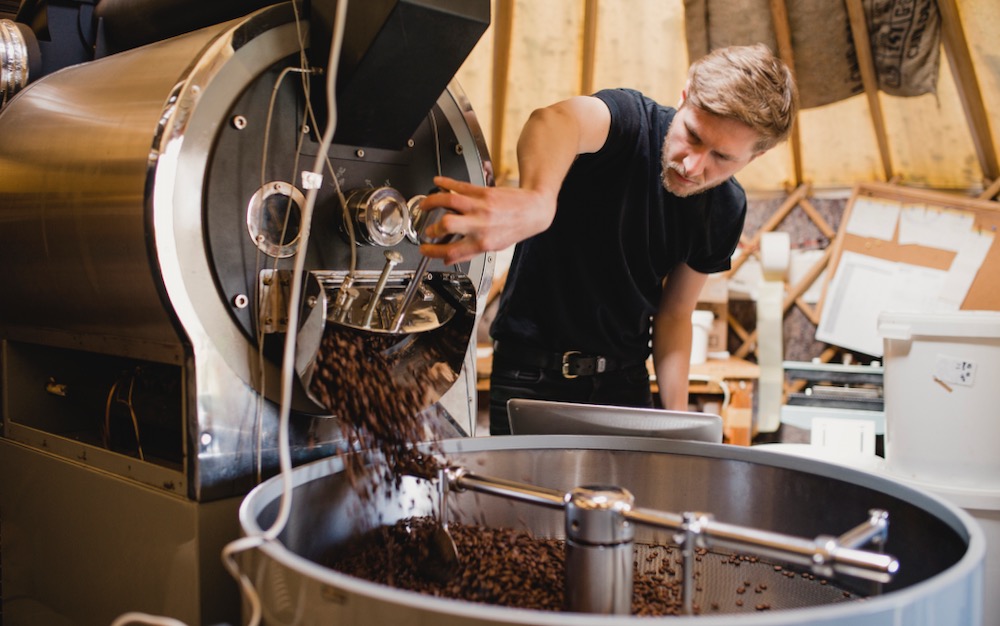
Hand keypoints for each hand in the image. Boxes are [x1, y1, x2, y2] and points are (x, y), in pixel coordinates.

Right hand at [417, 175, 556, 263]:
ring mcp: (480, 206)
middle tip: (427, 229)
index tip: (425, 249)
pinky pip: (459, 186)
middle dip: (431, 228)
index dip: (432, 252)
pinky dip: (445, 183)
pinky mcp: (483, 192)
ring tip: (424, 204)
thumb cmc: (515, 228)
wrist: (534, 210)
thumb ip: (470, 252)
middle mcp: (480, 224)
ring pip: (449, 201)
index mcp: (483, 242)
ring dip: (431, 201)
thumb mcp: (494, 246)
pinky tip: (438, 182)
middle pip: (447, 224)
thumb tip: (449, 259)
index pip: (450, 251)